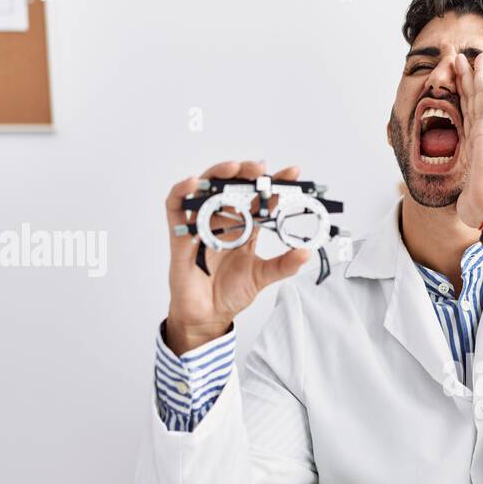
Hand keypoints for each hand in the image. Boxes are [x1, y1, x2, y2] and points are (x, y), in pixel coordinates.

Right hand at [163, 160, 310, 354]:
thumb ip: (284, 265)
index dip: (275, 185)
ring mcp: (202, 225)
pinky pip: (176, 207)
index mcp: (245, 228)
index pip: (261, 199)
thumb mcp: (262, 276)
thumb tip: (307, 252)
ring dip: (218, 175)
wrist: (208, 315)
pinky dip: (182, 191)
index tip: (293, 172)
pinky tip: (194, 183)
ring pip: (206, 190)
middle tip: (261, 168)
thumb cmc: (231, 293)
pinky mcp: (181, 235)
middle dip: (247, 174)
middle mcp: (223, 222)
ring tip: (234, 168)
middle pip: (233, 188)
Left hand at [453, 52, 482, 228]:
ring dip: (477, 75)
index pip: (467, 116)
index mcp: (475, 149)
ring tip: (472, 56)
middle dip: (466, 80)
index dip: (463, 97)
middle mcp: (482, 137)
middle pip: (472, 102)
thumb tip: (463, 206)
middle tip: (460, 59)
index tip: (458, 82)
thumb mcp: (465, 195)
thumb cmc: (480, 207)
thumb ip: (465, 192)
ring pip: (481, 96)